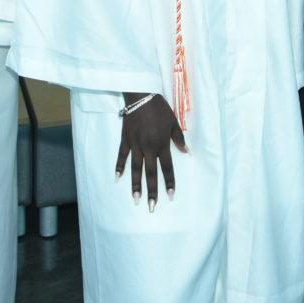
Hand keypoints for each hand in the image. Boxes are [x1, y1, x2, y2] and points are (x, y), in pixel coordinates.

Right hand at [115, 92, 187, 211]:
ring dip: (135, 185)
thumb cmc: (159, 108)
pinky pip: (121, 156)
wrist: (141, 95)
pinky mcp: (125, 139)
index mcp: (161, 144)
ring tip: (135, 200)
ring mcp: (135, 144)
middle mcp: (148, 147)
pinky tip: (117, 179)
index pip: (166, 167)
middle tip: (152, 207)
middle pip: (150, 173)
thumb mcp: (173, 122)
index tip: (170, 196)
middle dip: (152, 191)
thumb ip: (178, 138)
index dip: (169, 182)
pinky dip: (119, 167)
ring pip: (135, 169)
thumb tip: (186, 152)